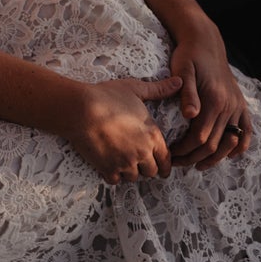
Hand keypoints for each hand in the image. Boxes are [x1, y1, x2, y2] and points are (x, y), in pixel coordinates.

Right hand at [63, 75, 182, 184]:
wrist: (80, 109)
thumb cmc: (107, 96)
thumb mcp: (135, 89)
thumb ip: (159, 89)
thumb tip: (179, 81)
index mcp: (152, 135)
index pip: (166, 160)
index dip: (164, 165)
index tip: (161, 167)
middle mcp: (142, 153)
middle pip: (151, 172)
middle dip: (146, 167)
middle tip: (139, 161)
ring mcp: (125, 163)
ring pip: (133, 177)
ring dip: (130, 171)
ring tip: (123, 161)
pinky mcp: (108, 169)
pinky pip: (115, 180)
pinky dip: (113, 174)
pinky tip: (109, 163)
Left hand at [167, 20, 251, 168]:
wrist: (205, 41)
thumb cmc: (188, 55)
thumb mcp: (182, 69)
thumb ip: (187, 92)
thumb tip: (190, 115)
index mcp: (213, 100)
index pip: (200, 137)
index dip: (185, 150)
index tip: (170, 154)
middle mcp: (228, 106)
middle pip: (214, 144)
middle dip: (194, 157)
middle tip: (177, 162)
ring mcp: (236, 105)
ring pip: (228, 142)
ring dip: (215, 157)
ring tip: (197, 164)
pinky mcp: (240, 103)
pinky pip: (246, 130)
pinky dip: (240, 145)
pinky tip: (230, 154)